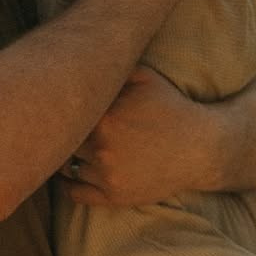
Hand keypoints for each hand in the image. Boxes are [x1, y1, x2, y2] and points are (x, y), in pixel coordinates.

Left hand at [62, 67, 212, 206]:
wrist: (199, 148)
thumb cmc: (171, 108)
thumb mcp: (145, 77)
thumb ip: (114, 69)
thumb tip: (84, 59)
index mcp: (106, 117)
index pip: (67, 112)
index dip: (60, 107)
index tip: (58, 104)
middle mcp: (102, 147)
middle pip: (63, 141)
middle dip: (62, 133)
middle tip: (56, 127)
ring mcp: (107, 174)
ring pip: (67, 167)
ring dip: (65, 158)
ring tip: (62, 149)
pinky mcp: (114, 196)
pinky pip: (76, 194)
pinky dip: (68, 185)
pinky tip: (69, 174)